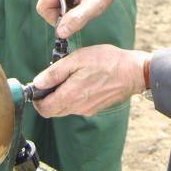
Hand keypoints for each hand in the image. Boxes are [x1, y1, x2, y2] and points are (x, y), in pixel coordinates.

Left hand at [30, 45, 147, 116]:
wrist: (133, 73)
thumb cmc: (107, 62)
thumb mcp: (77, 59)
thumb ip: (55, 72)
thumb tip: (37, 83)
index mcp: (70, 96)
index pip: (44, 109)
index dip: (36, 99)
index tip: (37, 87)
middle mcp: (77, 108)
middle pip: (53, 111)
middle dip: (47, 98)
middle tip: (52, 80)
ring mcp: (87, 110)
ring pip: (64, 109)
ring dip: (60, 97)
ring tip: (68, 77)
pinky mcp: (95, 108)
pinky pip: (77, 106)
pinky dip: (72, 97)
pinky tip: (80, 82)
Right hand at [38, 0, 125, 37]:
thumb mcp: (93, 5)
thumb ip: (76, 20)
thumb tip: (60, 33)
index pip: (43, 8)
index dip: (56, 19)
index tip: (73, 20)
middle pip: (49, 8)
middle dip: (64, 15)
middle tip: (82, 11)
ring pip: (55, 7)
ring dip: (68, 11)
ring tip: (84, 5)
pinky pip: (60, 2)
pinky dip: (70, 6)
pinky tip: (83, 1)